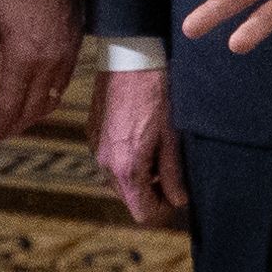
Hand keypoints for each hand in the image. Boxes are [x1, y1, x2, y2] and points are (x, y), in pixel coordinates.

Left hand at [0, 0, 83, 144]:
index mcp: (23, 59)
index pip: (9, 107)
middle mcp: (48, 65)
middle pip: (31, 111)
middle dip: (13, 127)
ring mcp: (65, 59)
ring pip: (50, 101)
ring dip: (31, 117)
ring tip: (14, 121)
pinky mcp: (74, 50)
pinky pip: (62, 86)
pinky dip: (47, 99)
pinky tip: (36, 99)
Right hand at [91, 63, 186, 226]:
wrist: (128, 58)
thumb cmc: (154, 93)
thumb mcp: (171, 135)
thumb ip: (173, 172)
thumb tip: (179, 200)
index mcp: (127, 167)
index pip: (142, 213)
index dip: (163, 211)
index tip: (177, 197)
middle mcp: (105, 164)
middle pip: (130, 199)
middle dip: (152, 193)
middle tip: (172, 173)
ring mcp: (95, 150)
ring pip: (119, 181)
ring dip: (140, 176)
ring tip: (159, 152)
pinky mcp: (92, 136)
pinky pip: (110, 162)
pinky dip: (126, 160)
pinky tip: (142, 138)